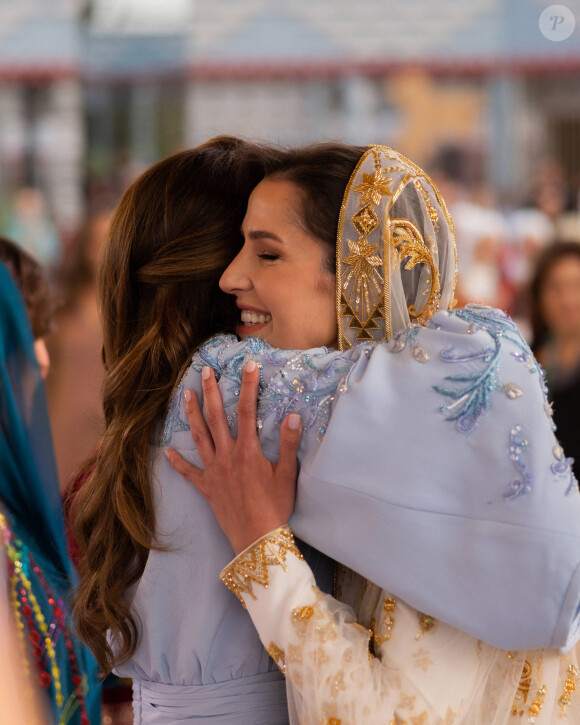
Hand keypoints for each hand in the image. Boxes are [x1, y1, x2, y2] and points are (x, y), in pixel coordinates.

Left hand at [165, 360, 302, 553]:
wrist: (257, 539)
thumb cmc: (275, 507)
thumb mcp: (287, 475)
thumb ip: (289, 445)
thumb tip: (293, 416)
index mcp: (248, 451)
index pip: (246, 411)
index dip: (248, 386)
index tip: (249, 366)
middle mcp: (226, 456)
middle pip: (216, 417)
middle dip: (211, 391)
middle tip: (206, 371)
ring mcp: (213, 471)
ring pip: (199, 437)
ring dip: (192, 414)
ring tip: (187, 395)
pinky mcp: (206, 488)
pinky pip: (188, 473)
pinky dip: (178, 462)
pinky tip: (167, 452)